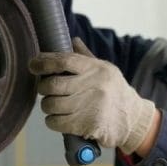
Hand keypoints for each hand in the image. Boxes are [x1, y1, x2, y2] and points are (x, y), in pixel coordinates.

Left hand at [30, 38, 157, 154]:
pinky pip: (56, 122)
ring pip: (51, 104)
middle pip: (53, 84)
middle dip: (43, 88)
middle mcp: (93, 85)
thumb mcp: (105, 70)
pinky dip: (52, 121)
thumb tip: (72, 40)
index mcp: (96, 68)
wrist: (133, 119)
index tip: (33, 64)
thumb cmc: (114, 91)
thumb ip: (86, 57)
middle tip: (45, 90)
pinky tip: (59, 118)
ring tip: (54, 105)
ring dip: (47, 106)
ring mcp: (90, 106)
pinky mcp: (87, 125)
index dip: (44, 62)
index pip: (64, 60)